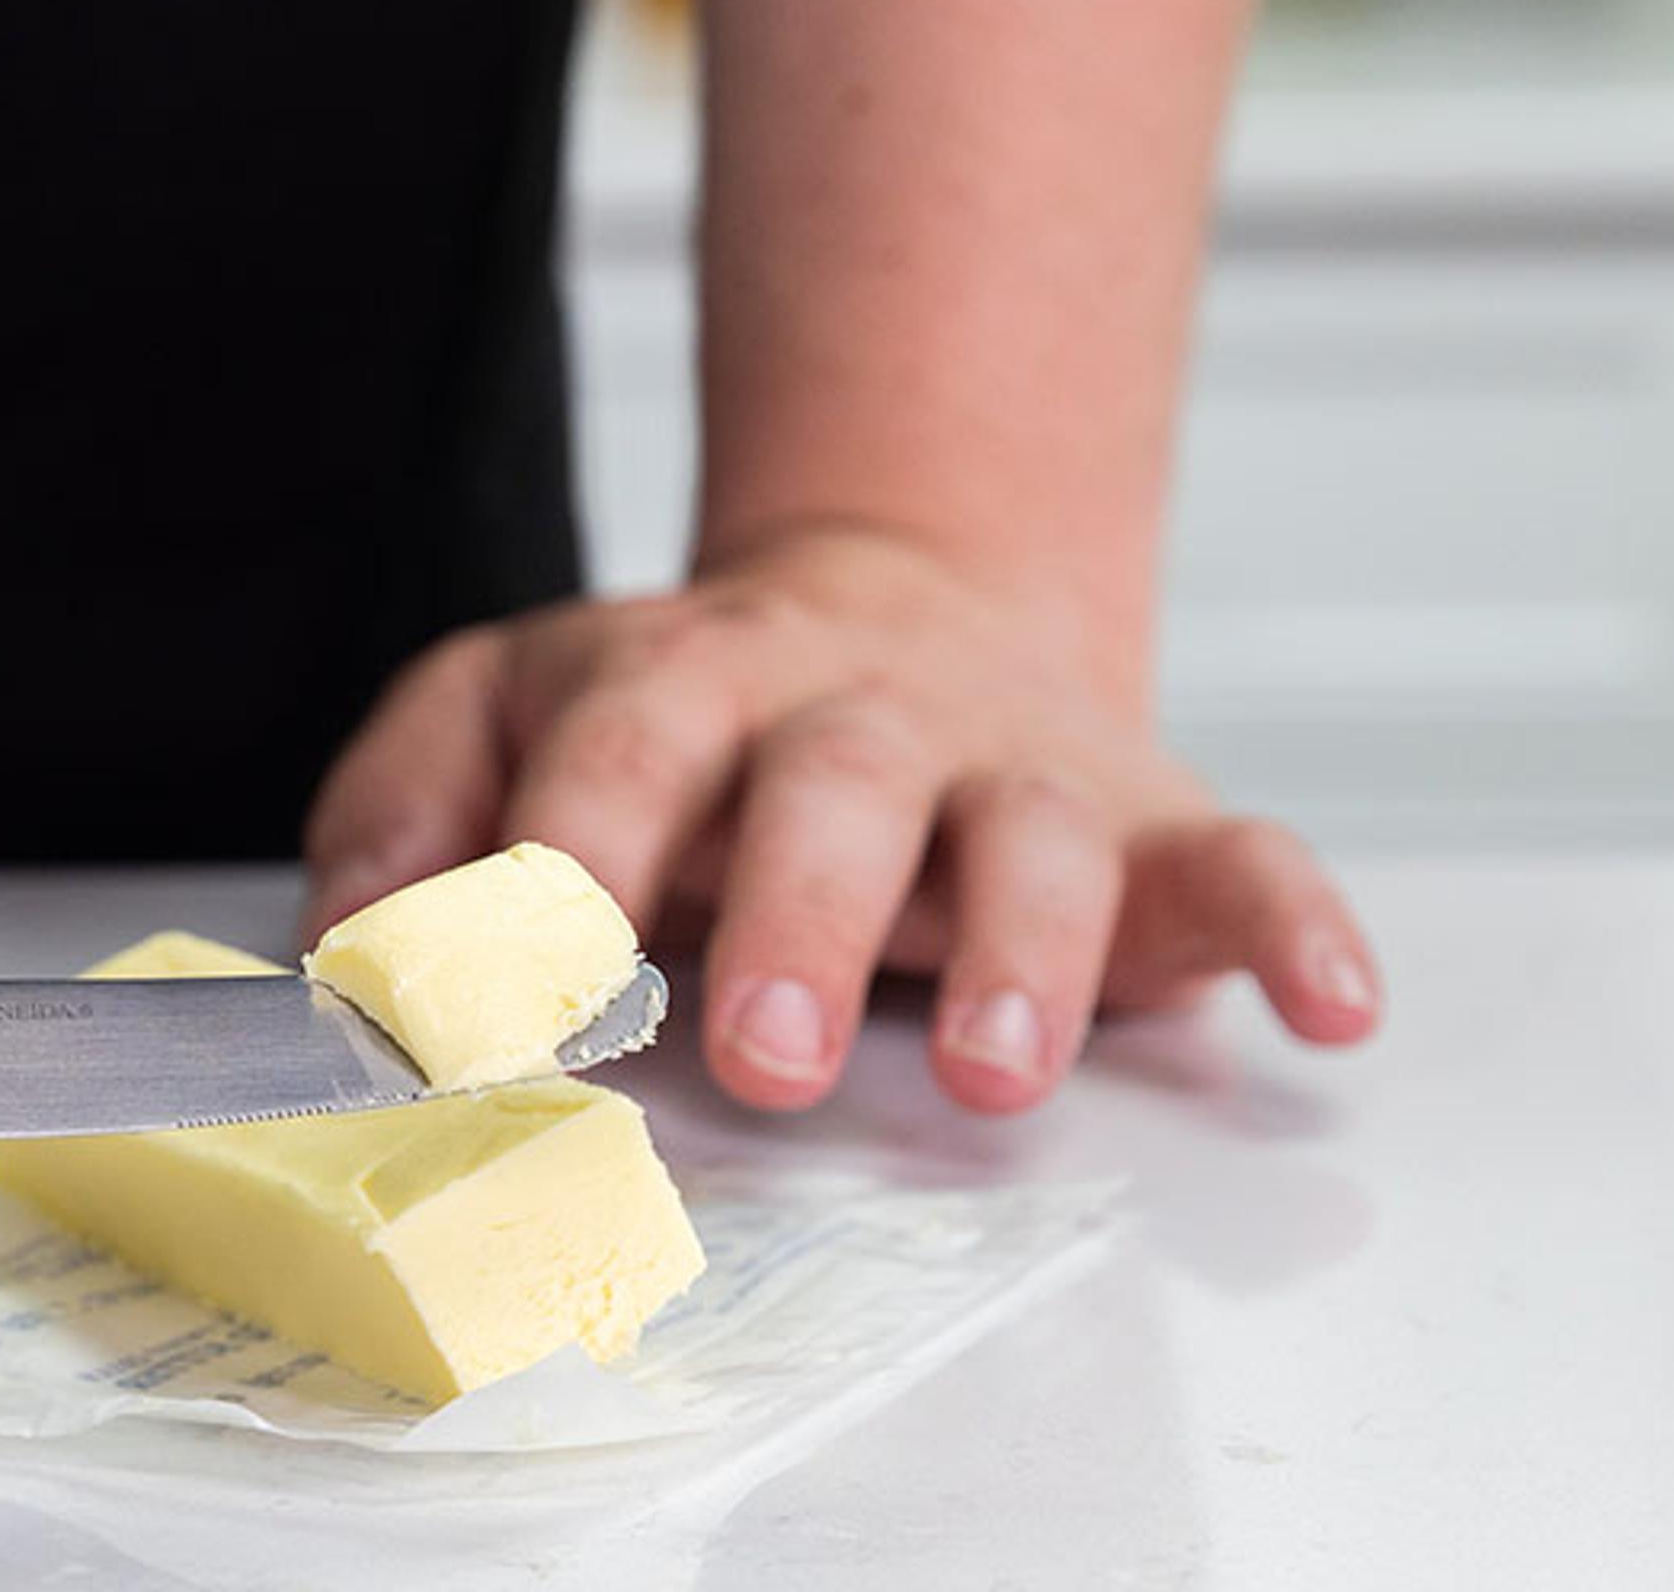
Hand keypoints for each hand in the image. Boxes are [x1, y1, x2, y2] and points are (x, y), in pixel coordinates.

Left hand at [301, 525, 1379, 1112]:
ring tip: (988, 1070)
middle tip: (758, 1056)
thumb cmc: (677, 712)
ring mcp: (1009, 766)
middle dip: (799, 920)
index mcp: (680, 683)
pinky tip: (1330, 1001)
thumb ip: (399, 807)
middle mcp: (852, 715)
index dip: (562, 863)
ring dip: (1021, 948)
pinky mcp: (1150, 825)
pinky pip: (1245, 858)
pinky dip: (1293, 919)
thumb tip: (344, 945)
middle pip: (833, 790)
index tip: (512, 994)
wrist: (896, 602)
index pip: (614, 754)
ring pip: (1034, 833)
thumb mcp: (499, 711)